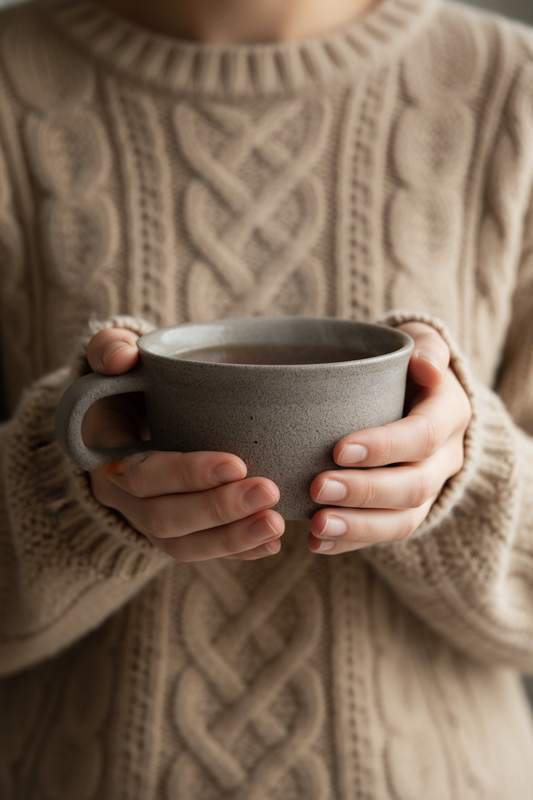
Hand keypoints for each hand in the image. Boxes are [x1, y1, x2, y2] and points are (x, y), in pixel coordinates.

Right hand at [82, 328, 283, 561]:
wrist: (127, 412)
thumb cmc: (126, 381)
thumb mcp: (112, 357)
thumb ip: (111, 348)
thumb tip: (124, 357)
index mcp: (104, 454)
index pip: (141, 474)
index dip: (186, 474)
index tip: (236, 463)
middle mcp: (120, 495)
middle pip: (162, 518)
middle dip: (217, 510)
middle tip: (267, 492)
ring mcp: (144, 517)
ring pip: (180, 544)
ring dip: (230, 538)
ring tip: (275, 524)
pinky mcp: (170, 530)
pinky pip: (197, 551)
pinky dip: (234, 550)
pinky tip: (270, 543)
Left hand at [307, 322, 471, 553]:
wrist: (415, 396)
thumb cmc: (407, 366)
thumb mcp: (421, 343)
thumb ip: (427, 349)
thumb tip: (426, 367)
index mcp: (450, 414)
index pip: (423, 436)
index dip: (384, 446)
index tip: (337, 449)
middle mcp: (446, 458)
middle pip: (413, 486)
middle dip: (365, 492)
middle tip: (317, 488)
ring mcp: (428, 488)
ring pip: (404, 520)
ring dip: (359, 527)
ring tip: (317, 528)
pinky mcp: (407, 510)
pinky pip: (386, 534)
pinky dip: (352, 542)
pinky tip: (319, 544)